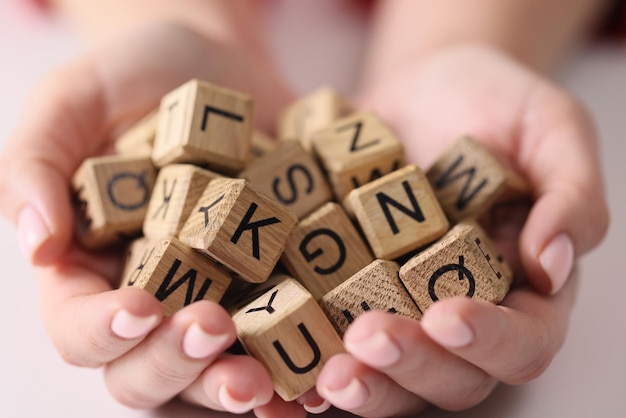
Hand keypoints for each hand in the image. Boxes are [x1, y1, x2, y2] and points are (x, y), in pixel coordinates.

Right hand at [0, 21, 304, 415]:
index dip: (103, 330)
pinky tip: (315, 367)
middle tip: (213, 331)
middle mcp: (152, 297)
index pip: (79, 325)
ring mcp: (214, 296)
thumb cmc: (132, 79)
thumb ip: (36, 165)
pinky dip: (294, 361)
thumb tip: (36, 243)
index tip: (140, 308)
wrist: (216, 68)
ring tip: (265, 379)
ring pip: (211, 371)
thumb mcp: (71, 102)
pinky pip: (280, 338)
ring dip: (233, 384)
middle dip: (176, 363)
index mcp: (90, 268)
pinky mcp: (271, 284)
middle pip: (145, 370)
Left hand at [313, 44, 608, 416]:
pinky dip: (309, 355)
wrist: (422, 89)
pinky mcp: (349, 292)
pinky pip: (332, 338)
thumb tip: (553, 262)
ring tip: (325, 371)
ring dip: (360, 382)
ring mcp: (401, 308)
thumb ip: (570, 192)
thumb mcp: (550, 128)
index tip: (448, 316)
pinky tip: (281, 356)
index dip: (490, 341)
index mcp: (523, 288)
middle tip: (370, 340)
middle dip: (410, 365)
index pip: (523, 342)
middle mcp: (461, 313)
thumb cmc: (496, 104)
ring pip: (389, 375)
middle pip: (450, 376)